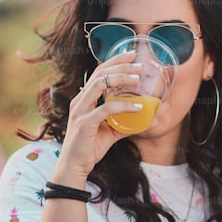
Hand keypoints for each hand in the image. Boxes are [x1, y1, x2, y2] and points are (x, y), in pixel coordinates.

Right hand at [54, 51, 141, 180]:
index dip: (115, 61)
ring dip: (121, 79)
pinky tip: (137, 106)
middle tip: (140, 65)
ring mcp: (80, 111)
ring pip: (100, 85)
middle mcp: (80, 101)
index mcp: (83, 99)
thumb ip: (125, 123)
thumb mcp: (110, 132)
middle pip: (100, 74)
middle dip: (121, 66)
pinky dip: (123, 106)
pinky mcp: (84, 123)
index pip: (99, 73)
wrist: (74, 166)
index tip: (132, 55)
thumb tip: (147, 119)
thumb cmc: (89, 148)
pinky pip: (105, 109)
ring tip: (138, 79)